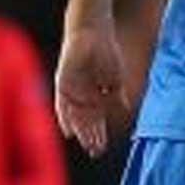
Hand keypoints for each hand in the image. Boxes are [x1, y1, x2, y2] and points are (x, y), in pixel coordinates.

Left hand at [56, 23, 129, 156]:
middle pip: (85, 120)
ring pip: (75, 116)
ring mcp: (70, 89)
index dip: (98, 133)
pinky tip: (69, 131)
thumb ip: (116, 95)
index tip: (102, 148)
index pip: (95, 119)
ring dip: (81, 131)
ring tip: (86, 144)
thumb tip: (123, 110)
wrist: (93, 32)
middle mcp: (79, 94)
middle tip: (95, 152)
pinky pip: (62, 104)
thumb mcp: (114, 78)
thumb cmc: (105, 52)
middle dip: (91, 136)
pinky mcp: (62, 82)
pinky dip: (65, 117)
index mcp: (92, 94)